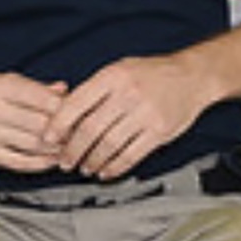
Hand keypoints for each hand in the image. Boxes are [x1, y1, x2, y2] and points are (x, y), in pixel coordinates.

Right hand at [0, 72, 70, 173]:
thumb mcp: (4, 80)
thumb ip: (36, 87)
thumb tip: (64, 90)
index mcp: (0, 86)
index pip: (43, 99)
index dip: (66, 109)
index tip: (79, 115)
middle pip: (40, 124)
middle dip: (64, 132)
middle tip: (79, 136)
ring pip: (33, 145)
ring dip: (56, 150)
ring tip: (69, 149)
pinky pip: (20, 162)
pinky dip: (40, 164)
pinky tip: (51, 161)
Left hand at [44, 55, 208, 178]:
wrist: (193, 76)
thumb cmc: (151, 74)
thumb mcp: (120, 69)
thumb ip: (95, 90)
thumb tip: (65, 116)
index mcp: (113, 76)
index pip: (76, 103)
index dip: (57, 125)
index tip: (47, 139)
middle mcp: (128, 93)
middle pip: (90, 129)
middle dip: (72, 150)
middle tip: (63, 161)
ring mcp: (145, 113)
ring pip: (109, 145)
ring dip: (92, 161)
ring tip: (84, 167)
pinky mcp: (159, 131)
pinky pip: (131, 155)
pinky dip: (114, 167)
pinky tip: (105, 171)